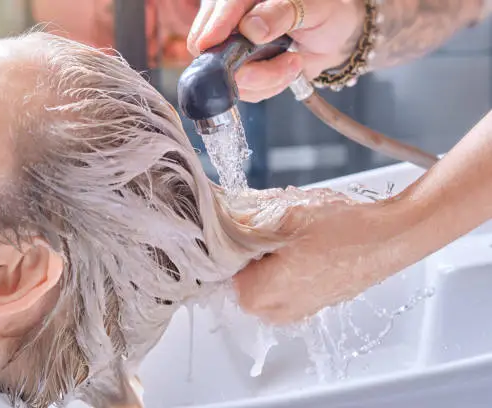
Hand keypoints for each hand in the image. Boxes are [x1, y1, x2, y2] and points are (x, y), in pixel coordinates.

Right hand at [187, 0, 365, 101]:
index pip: (218, 9)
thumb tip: (251, 28)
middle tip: (289, 62)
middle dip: (249, 67)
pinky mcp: (239, 70)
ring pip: (229, 76)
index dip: (214, 27)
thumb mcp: (313, 7)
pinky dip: (267, 87)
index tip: (212, 43)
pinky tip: (285, 70)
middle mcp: (232, 21)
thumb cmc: (325, 13)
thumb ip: (282, 12)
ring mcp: (232, 48)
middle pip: (212, 49)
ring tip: (293, 63)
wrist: (333, 37)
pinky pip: (243, 90)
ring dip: (265, 80)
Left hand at [233, 191, 410, 324]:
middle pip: (241, 282)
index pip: (222, 274)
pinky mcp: (317, 301)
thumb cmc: (346, 227)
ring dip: (266, 261)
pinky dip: (285, 268)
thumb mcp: (288, 213)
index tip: (235, 227)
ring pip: (263, 286)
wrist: (392, 236)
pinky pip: (286, 288)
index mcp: (265, 293)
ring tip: (285, 236)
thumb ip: (246, 218)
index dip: (227, 247)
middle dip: (246, 255)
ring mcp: (301, 309)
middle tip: (262, 229)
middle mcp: (281, 310)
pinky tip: (301, 245)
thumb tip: (220, 215)